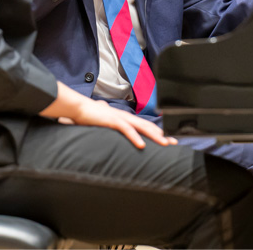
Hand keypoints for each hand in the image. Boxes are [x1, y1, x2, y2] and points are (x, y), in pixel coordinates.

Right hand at [40, 83, 174, 148]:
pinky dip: (135, 137)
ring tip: (165, 143)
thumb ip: (108, 121)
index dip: (156, 132)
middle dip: (162, 134)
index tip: (167, 139)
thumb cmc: (88, 114)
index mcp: (123, 117)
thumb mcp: (103, 120)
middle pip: (147, 126)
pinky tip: (142, 145)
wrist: (77, 107)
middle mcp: (124, 116)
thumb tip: (109, 117)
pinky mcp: (112, 120)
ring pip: (141, 126)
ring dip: (154, 135)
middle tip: (174, 142)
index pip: (143, 125)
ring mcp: (119, 117)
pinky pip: (126, 129)